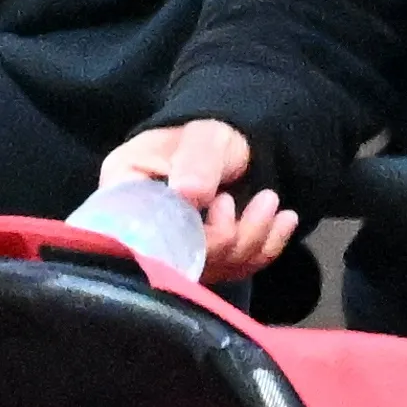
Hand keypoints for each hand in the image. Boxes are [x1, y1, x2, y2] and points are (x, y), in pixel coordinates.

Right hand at [100, 121, 296, 282]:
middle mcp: (140, 232)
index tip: (221, 201)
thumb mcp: (203, 137)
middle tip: (264, 198)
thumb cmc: (205, 135)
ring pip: (211, 271)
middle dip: (229, 237)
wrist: (229, 142)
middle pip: (178, 263)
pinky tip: (283, 222)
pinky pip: (232, 271)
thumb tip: (189, 195)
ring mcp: (172, 253)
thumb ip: (196, 162)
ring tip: (271, 201)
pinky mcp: (202, 264)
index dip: (181, 235)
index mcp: (123, 196)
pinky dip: (264, 249)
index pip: (138, 236)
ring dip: (251, 239)